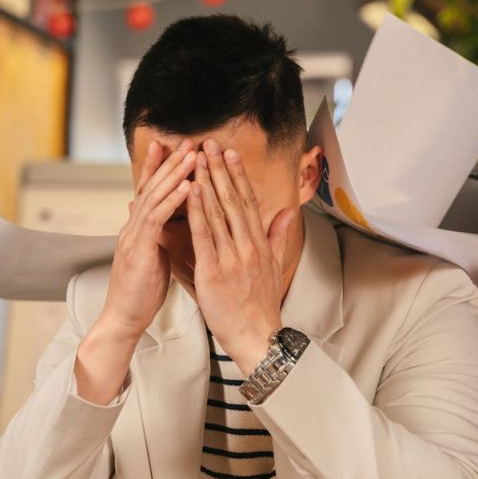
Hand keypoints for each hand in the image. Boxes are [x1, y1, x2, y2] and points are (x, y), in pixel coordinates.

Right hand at [97, 139, 195, 340]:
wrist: (123, 318)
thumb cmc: (141, 292)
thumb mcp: (153, 258)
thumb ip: (159, 238)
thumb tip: (170, 226)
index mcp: (138, 229)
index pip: (149, 191)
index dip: (159, 168)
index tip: (172, 146)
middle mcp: (132, 227)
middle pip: (151, 186)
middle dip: (168, 162)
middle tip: (185, 140)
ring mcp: (133, 236)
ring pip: (154, 196)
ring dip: (174, 173)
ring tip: (192, 155)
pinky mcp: (139, 249)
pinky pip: (156, 219)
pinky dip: (172, 200)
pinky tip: (188, 186)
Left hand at [186, 139, 293, 373]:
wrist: (257, 335)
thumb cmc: (261, 305)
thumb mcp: (275, 267)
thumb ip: (278, 237)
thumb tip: (286, 213)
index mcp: (260, 244)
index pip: (248, 202)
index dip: (238, 175)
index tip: (230, 153)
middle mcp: (248, 246)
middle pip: (234, 199)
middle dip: (221, 169)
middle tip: (210, 143)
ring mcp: (232, 257)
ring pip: (219, 212)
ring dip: (207, 181)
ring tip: (198, 158)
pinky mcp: (215, 271)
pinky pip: (204, 235)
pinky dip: (197, 211)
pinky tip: (190, 191)